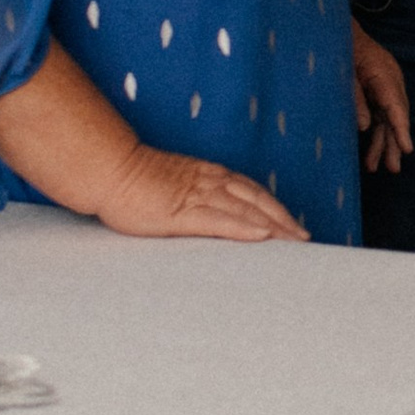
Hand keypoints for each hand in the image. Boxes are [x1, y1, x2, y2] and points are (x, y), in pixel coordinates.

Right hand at [95, 141, 308, 242]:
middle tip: (304, 238)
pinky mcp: (181, 214)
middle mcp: (209, 183)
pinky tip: (261, 236)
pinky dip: (244, 228)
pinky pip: (219, 221)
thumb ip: (197, 195)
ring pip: (245, 211)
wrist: (110, 171)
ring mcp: (197, 197)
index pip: (252, 192)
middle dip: (283, 219)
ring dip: (273, 226)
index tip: (293, 224)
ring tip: (293, 242)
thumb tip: (216, 212)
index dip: (276, 207)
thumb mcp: (174, 185)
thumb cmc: (135, 182)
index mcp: (209, 175)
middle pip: (257, 201)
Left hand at [354, 21, 411, 175]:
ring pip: (389, 119)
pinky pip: (382, 115)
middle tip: (393, 168)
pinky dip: (378, 133)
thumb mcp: (342, 72)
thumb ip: (355, 99)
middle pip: (396, 116)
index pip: (396, 106)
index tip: (407, 149)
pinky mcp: (378, 89)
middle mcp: (390, 80)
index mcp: (383, 72)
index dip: (401, 129)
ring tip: (377, 167)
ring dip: (384, 143)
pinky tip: (372, 152)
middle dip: (395, 143)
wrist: (337, 27)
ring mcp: (385, 84)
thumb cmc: (339, 47)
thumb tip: (365, 127)